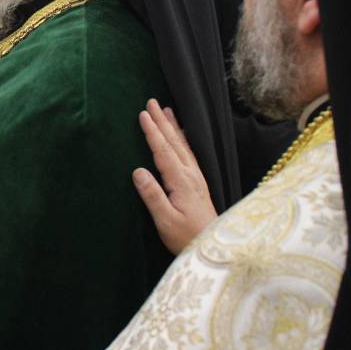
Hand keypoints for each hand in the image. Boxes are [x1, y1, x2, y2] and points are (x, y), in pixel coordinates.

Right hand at [132, 98, 217, 254]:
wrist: (213, 247)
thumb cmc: (186, 237)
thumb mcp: (164, 220)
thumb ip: (152, 195)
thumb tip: (137, 171)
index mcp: (181, 181)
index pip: (164, 151)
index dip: (152, 132)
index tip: (142, 114)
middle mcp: (191, 175)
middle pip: (175, 143)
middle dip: (162, 122)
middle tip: (152, 102)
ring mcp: (197, 179)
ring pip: (183, 146)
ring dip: (173, 127)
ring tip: (167, 111)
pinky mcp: (199, 184)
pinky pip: (190, 154)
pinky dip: (184, 140)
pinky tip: (182, 137)